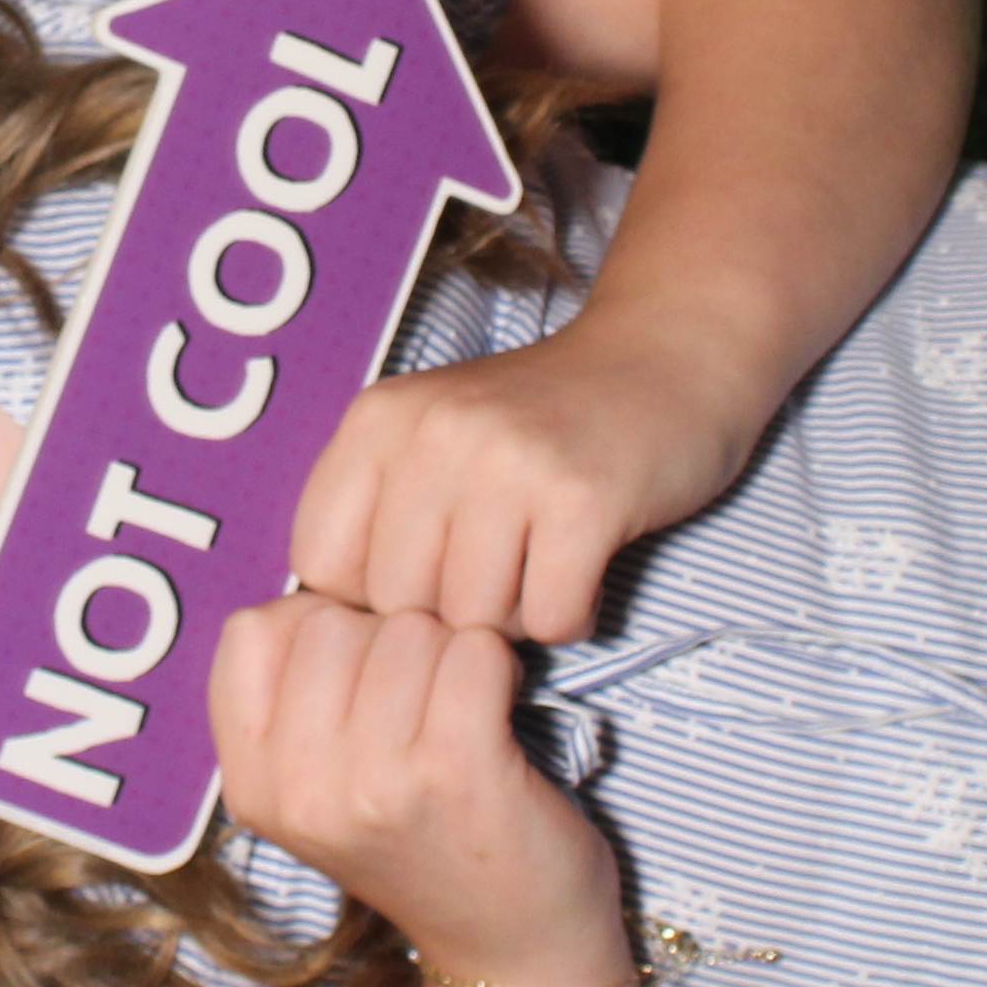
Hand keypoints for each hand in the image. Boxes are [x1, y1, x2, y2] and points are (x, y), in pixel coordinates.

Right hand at [212, 597, 618, 984]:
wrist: (510, 950)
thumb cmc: (423, 844)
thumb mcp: (319, 790)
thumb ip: (295, 700)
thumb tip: (319, 582)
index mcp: (253, 787)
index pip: (251, 632)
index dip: (312, 624)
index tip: (357, 668)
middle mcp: (300, 790)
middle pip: (331, 621)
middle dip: (387, 635)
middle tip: (422, 693)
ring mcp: (375, 785)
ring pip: (406, 629)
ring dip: (449, 650)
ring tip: (462, 706)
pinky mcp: (456, 774)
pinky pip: (472, 652)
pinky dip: (497, 664)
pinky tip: (501, 706)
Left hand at [287, 312, 751, 645]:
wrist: (664, 358)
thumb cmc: (538, 423)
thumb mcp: (431, 436)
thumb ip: (376, 511)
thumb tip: (336, 627)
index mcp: (379, 419)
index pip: (322, 564)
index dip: (370, 595)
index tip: (424, 571)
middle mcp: (433, 433)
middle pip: (399, 605)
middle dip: (448, 613)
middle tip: (497, 571)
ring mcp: (508, 462)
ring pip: (474, 621)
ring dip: (514, 618)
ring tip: (540, 566)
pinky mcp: (583, 497)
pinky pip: (549, 617)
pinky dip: (571, 615)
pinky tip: (583, 571)